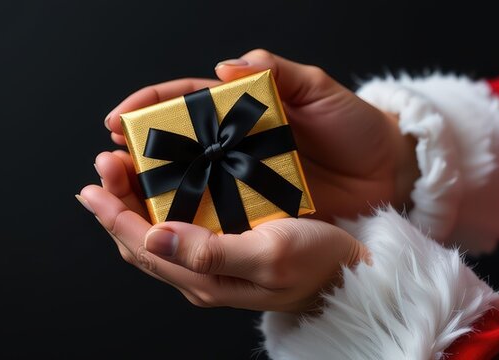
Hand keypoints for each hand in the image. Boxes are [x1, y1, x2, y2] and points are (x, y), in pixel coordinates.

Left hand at [77, 151, 368, 312]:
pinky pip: (175, 227)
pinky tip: (155, 182)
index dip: (112, 215)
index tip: (90, 186)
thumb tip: (155, 236)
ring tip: (119, 166)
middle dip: (115, 201)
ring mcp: (210, 262)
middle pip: (140, 238)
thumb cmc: (319, 262)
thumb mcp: (268, 255)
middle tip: (103, 163)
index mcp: (205, 278)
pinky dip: (157, 202)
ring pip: (154, 233)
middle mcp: (200, 273)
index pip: (142, 245)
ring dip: (131, 200)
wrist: (355, 274)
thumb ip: (209, 250)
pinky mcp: (223, 247)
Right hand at [102, 49, 418, 222]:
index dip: (143, 110)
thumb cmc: (356, 128)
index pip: (177, 105)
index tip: (117, 121)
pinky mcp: (248, 220)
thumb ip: (280, 74)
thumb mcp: (321, 92)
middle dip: (129, 157)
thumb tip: (229, 65)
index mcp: (235, 112)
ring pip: (176, 190)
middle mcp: (226, 149)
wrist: (390, 177)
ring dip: (142, 197)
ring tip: (116, 198)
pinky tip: (156, 231)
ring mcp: (234, 186)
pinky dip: (179, 228)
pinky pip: (206, 224)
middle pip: (165, 150)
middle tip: (108, 165)